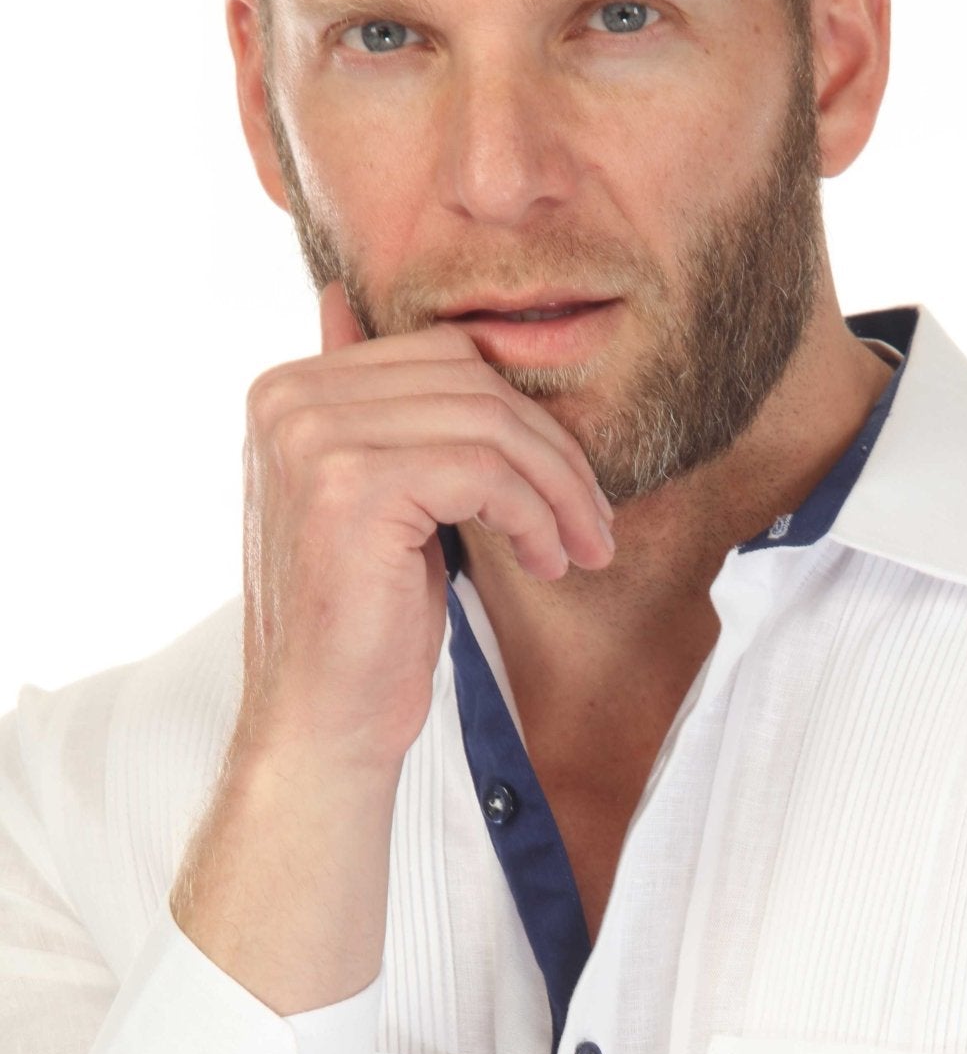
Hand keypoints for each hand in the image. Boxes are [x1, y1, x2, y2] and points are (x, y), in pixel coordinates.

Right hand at [239, 278, 617, 768]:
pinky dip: (535, 518)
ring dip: (557, 489)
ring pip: (488, 423)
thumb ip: (387, 419)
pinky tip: (545, 564)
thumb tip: (409, 330)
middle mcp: (289, 402)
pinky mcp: (353, 487)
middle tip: (592, 522)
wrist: (324, 722)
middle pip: (469, 379)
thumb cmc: (364, 626)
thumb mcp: (381, 504)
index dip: (523, 419)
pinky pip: (486, 473)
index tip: (568, 488)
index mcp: (287, 392)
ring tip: (580, 548)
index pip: (441, 355)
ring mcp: (314, 439)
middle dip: (552, 451)